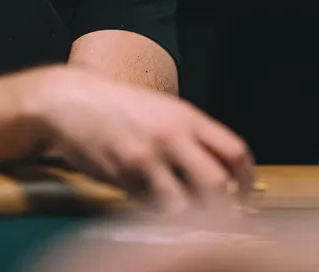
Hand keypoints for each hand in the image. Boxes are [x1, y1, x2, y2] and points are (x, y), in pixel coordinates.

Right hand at [30, 67, 255, 213]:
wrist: (71, 100)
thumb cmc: (119, 106)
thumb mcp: (163, 110)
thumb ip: (192, 136)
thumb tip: (222, 174)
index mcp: (186, 117)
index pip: (234, 152)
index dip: (246, 181)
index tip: (244, 197)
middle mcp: (170, 135)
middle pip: (216, 182)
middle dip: (222, 207)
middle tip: (219, 218)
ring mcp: (145, 156)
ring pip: (183, 203)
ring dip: (187, 216)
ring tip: (183, 216)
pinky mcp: (121, 175)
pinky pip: (148, 205)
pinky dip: (153, 211)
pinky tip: (149, 203)